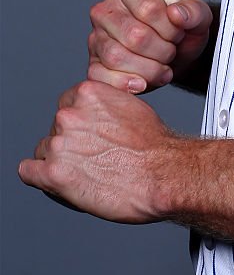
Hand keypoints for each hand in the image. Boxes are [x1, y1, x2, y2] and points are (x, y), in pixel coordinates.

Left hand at [18, 80, 178, 221]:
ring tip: (87, 174)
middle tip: (94, 158)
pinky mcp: (53, 174)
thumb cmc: (154, 145)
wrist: (163, 175)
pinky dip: (40, 177)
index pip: (67, 106)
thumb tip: (98, 110)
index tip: (91, 136)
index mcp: (87, 93)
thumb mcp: (132, 105)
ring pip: (44, 151)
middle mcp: (68, 114)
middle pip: (55, 129)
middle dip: (70, 143)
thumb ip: (106, 103)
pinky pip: (28, 171)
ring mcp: (59, 144)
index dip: (80, 125)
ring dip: (60, 162)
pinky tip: (61, 182)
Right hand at [88, 0, 212, 92]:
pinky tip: (144, 82)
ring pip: (118, 58)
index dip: (169, 27)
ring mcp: (96, 37)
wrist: (175, 55)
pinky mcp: (93, 64)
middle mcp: (105, 9)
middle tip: (171, 50)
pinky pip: (104, 78)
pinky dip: (128, 84)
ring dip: (149, 68)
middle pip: (134, 35)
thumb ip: (193, 10)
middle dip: (162, 49)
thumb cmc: (181, 28)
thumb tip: (177, 13)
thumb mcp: (198, 16)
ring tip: (162, 66)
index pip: (148, 8)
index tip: (178, 31)